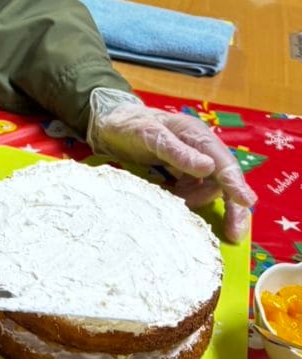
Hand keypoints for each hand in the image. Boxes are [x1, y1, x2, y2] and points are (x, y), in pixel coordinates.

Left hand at [88, 92, 255, 242]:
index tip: (246, 203)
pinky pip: (192, 191)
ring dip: (199, 201)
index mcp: (198, 136)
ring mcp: (192, 162)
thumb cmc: (131, 125)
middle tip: (234, 233)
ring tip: (179, 204)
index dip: (236, 184)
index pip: (224, 163)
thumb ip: (177, 151)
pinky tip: (173, 202)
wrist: (111, 125)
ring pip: (208, 188)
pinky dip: (187, 200)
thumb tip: (208, 167)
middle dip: (232, 206)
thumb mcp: (150, 135)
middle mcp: (201, 149)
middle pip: (224, 180)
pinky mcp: (181, 173)